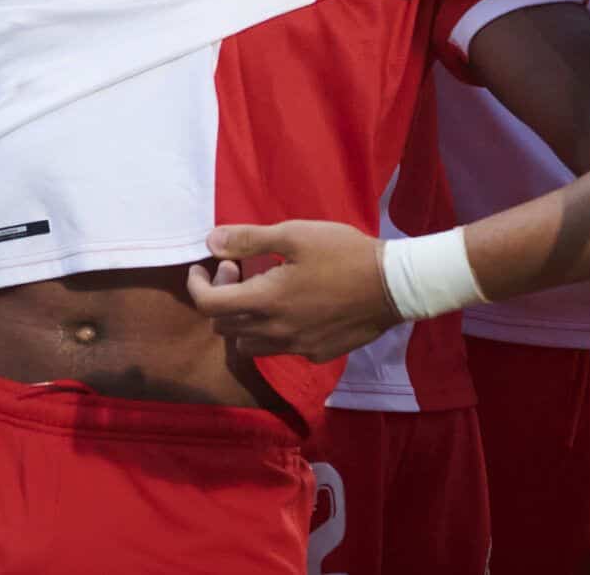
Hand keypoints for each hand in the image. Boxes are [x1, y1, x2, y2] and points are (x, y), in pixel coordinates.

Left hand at [186, 221, 396, 362]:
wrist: (393, 285)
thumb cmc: (343, 253)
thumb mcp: (295, 235)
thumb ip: (249, 240)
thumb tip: (211, 242)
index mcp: (265, 301)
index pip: (209, 305)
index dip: (196, 286)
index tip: (202, 268)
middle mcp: (276, 332)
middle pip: (224, 326)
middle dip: (221, 297)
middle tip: (238, 270)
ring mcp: (297, 347)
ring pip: (249, 345)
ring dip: (243, 320)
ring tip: (261, 292)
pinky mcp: (317, 354)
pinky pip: (281, 348)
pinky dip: (273, 331)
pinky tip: (293, 308)